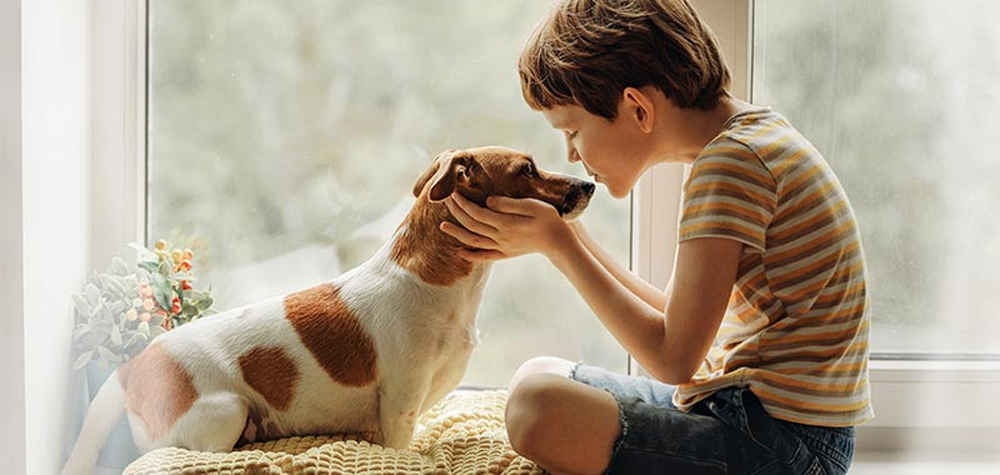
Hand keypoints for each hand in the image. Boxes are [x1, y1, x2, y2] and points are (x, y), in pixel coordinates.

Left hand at [440, 192, 572, 261]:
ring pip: (473, 241)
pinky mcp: (505, 253)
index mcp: (505, 223)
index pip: (477, 212)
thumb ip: (509, 204)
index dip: (463, 203)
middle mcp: (500, 237)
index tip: (454, 192)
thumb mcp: (532, 205)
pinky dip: (470, 254)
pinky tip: (460, 251)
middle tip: (446, 200)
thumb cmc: (549, 219)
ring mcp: (502, 247)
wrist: (559, 242)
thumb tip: (488, 201)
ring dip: (457, 233)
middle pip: (472, 224)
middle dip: (457, 212)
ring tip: (442, 226)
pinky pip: (484, 256)